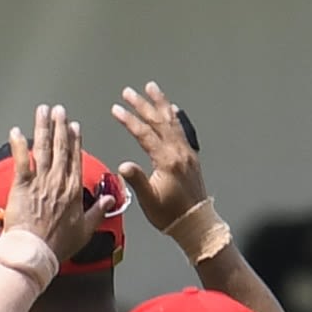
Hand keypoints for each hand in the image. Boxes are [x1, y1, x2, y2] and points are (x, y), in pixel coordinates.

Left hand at [3, 104, 115, 265]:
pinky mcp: (21, 185)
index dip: (75, 141)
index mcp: (73, 191)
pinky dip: (17, 144)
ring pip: (43, 148)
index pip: (76, 159)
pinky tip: (16, 131)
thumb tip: (111, 200)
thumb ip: (99, 212)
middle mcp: (58, 181)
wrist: (36, 252)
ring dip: (43, 128)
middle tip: (59, 111)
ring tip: (43, 111)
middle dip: (59, 127)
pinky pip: (20, 160)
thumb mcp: (86, 230)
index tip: (74, 127)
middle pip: (60, 148)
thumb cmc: (58, 245)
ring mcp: (40, 182)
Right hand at [111, 80, 207, 231]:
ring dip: (160, 103)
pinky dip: (175, 116)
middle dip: (142, 104)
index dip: (129, 120)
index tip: (116, 109)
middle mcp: (178, 152)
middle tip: (128, 91)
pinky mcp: (190, 157)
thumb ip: (136, 180)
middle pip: (158, 121)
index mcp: (166, 161)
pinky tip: (172, 109)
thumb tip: (123, 165)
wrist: (195, 223)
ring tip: (151, 88)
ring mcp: (186, 152)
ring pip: (172, 121)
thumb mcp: (149, 200)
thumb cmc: (169, 215)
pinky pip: (182, 129)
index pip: (145, 134)